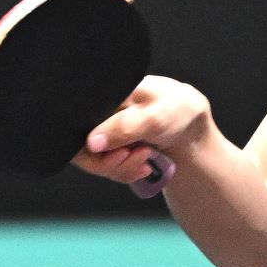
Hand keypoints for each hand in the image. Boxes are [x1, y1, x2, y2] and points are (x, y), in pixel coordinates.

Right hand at [73, 75, 210, 186]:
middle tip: (141, 156)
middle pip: (82, 148)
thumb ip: (124, 128)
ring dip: (122, 168)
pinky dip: (126, 171)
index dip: (91, 146)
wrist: (190, 124)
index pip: (76, 123)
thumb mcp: (154, 117)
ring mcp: (102, 131)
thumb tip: (91, 143)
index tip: (122, 153)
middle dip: (111, 162)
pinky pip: (108, 167)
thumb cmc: (174, 110)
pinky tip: (144, 166)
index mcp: (101, 96)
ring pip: (95, 161)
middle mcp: (96, 113)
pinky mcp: (110, 147)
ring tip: (147, 157)